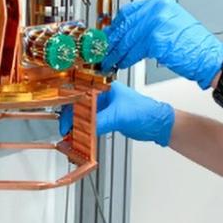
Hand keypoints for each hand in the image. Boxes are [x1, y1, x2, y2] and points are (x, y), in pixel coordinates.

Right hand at [59, 82, 174, 146]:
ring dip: (77, 124)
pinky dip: (85, 129)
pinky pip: (91, 122)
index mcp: (106, 87)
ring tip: (70, 134)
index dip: (70, 104)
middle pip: (81, 104)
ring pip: (85, 114)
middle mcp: (104, 95)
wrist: (158, 125)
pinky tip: (80, 135)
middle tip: (66, 129)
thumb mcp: (119, 116)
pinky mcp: (108, 118)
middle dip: (71, 117)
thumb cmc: (145, 112)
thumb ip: (99, 121)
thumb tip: (83, 128)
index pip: (82, 92)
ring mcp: (106, 107)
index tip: (65, 117)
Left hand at [103, 0, 222, 88]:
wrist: (210, 57)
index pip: (129, 11)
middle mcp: (157, 9)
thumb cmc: (193, 45)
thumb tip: (127, 31)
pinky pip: (134, 51)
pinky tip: (122, 63)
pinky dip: (126, 58)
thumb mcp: (170, 23)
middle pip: (125, 24)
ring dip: (117, 52)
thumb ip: (149, 23)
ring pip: (127, 39)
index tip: (108, 34)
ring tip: (111, 60)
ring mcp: (156, 23)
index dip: (116, 25)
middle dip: (112, 39)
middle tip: (105, 49)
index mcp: (160, 2)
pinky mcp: (155, 40)